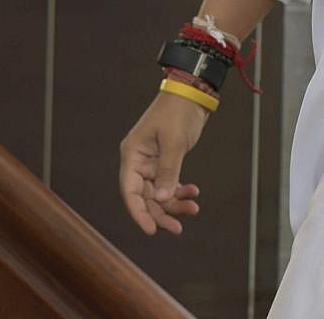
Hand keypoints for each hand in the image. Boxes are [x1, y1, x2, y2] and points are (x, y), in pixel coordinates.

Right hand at [119, 91, 208, 234]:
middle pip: (144, 197)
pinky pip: (169, 183)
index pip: (130, 191)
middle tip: (178, 228)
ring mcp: (152, 162)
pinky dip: (180, 190)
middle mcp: (138, 161)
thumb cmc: (178, 111)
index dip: (139, 213)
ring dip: (174, 203)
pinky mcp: (165, 161)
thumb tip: (161, 200)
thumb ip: (168, 171)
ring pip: (159, 193)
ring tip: (193, 208)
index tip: (152, 230)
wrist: (193, 92)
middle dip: (161, 212)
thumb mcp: (174, 142)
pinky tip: (193, 193)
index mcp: (132, 155)